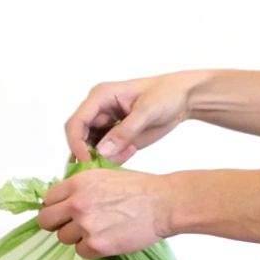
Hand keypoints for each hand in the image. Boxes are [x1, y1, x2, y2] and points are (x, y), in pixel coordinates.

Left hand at [36, 169, 175, 259]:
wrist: (163, 204)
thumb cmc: (140, 189)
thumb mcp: (104, 177)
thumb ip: (81, 188)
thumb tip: (64, 201)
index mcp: (78, 184)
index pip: (48, 199)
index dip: (55, 207)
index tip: (62, 213)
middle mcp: (77, 204)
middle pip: (47, 221)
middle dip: (57, 224)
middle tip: (72, 226)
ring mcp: (85, 225)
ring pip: (63, 238)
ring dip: (77, 237)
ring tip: (98, 231)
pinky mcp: (96, 245)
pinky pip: (81, 252)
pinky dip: (91, 249)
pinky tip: (107, 239)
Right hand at [64, 71, 206, 163]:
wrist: (182, 99)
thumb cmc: (166, 95)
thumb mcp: (147, 111)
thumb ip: (124, 131)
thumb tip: (101, 151)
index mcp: (100, 97)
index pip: (76, 122)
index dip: (76, 143)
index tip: (87, 161)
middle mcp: (98, 111)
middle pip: (79, 137)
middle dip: (88, 153)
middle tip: (105, 165)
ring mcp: (105, 125)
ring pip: (90, 148)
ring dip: (102, 158)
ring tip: (127, 152)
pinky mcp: (114, 137)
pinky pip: (104, 153)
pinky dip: (113, 159)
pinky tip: (131, 152)